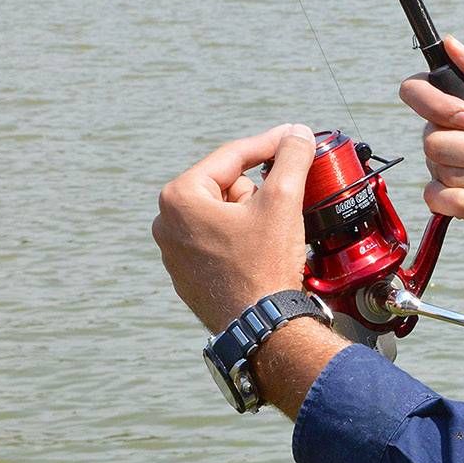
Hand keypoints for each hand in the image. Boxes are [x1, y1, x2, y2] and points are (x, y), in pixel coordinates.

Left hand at [153, 123, 315, 331]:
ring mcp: (175, 252)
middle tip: (285, 203)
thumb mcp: (283, 200)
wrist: (261, 328)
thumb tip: (297, 134)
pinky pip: (218, 241)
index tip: (295, 137)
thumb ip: (291, 158)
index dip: (270, 143)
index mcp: (180, 198)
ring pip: (224, 213)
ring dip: (252, 214)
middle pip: (227, 185)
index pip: (233, 156)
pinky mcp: (189, 274)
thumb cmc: (264, 266)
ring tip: (273, 237)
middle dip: (259, 190)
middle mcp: (166, 223)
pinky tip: (261, 254)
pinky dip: (241, 239)